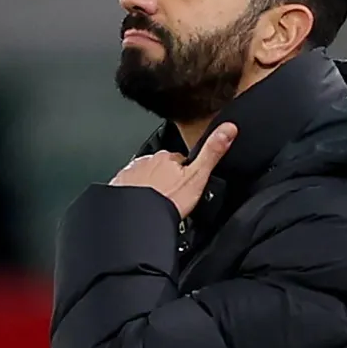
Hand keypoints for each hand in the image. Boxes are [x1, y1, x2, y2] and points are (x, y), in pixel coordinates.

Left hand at [110, 123, 237, 217]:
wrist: (140, 219)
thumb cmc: (169, 201)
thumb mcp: (199, 176)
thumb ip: (213, 152)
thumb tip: (229, 128)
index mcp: (166, 157)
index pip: (179, 160)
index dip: (185, 172)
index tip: (187, 183)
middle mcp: (145, 161)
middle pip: (160, 168)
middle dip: (166, 179)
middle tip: (173, 197)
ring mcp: (129, 175)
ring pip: (143, 178)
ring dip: (150, 188)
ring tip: (158, 205)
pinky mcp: (117, 188)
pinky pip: (126, 190)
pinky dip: (133, 197)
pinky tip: (142, 208)